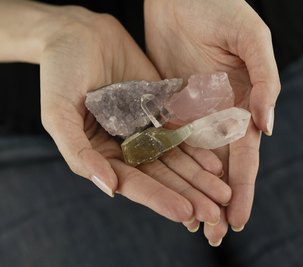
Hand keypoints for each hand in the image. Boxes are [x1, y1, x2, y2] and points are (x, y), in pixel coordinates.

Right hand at [35, 4, 230, 222]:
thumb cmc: (59, 71)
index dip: (159, 199)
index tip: (186, 213)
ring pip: (176, 159)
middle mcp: (125, 146)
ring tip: (222, 194)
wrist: (79, 33)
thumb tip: (110, 188)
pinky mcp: (159, 111)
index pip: (133, 183)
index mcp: (101, 153)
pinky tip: (216, 164)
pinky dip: (198, 149)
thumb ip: (78, 151)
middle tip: (215, 213)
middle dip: (188, 195)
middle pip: (161, 176)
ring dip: (199, 178)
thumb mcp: (57, 112)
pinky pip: (181, 132)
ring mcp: (144, 129)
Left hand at [145, 0, 280, 243]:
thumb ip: (264, 81)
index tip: (239, 221)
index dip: (243, 189)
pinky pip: (168, 139)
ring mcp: (193, 112)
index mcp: (243, 104)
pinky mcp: (168, 104)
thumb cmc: (223, 8)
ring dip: (193, 192)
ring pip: (194, 161)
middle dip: (218, 201)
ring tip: (190, 222)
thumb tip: (269, 126)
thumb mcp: (251, 40)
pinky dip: (169, 166)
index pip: (245, 156)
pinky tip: (166, 187)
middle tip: (214, 236)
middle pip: (220, 168)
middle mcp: (219, 114)